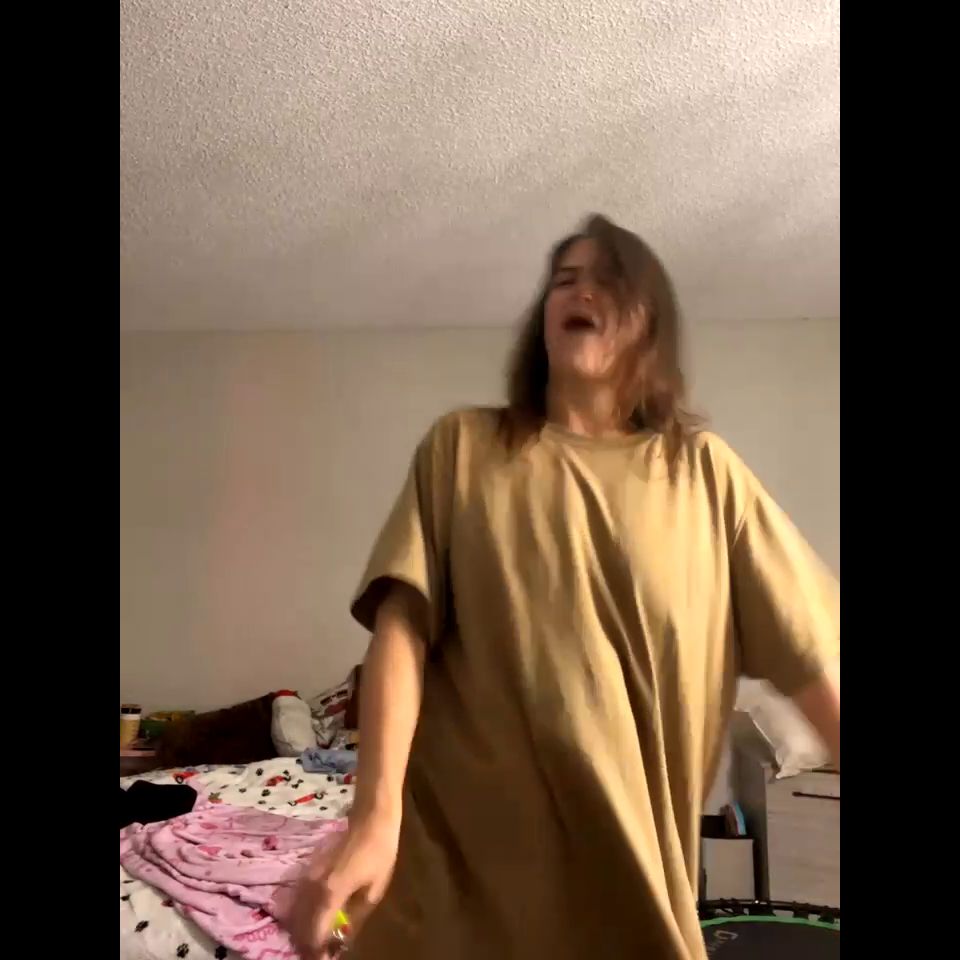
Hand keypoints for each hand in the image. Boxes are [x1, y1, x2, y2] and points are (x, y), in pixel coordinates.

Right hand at [286, 811, 399, 958]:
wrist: (371, 817)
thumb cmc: (378, 853)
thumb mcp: (373, 890)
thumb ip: (355, 918)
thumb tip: (342, 939)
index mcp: (330, 894)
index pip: (315, 933)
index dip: (317, 951)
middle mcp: (313, 886)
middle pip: (301, 924)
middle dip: (306, 942)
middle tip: (319, 953)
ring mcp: (308, 875)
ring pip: (297, 911)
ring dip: (303, 928)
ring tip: (316, 939)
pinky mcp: (309, 867)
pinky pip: (300, 897)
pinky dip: (303, 912)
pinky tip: (314, 918)